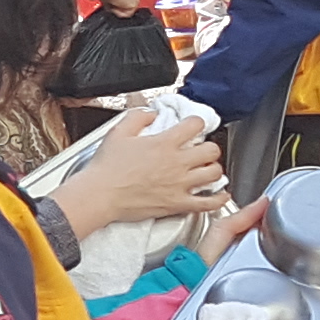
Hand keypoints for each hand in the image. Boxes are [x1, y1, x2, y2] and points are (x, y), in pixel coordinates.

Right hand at [55, 113, 229, 233]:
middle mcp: (176, 163)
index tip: (193, 127)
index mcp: (164, 143)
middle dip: (209, 148)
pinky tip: (219, 195)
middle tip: (202, 150)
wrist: (100, 195)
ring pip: (214, 174)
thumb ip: (138, 117)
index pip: (195, 124)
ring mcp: (179, 185)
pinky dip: (218, 198)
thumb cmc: (106, 168)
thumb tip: (151, 114)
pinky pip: (208, 203)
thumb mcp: (118, 132)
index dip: (196, 123)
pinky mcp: (177, 204)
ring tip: (206, 170)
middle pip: (211, 150)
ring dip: (213, 170)